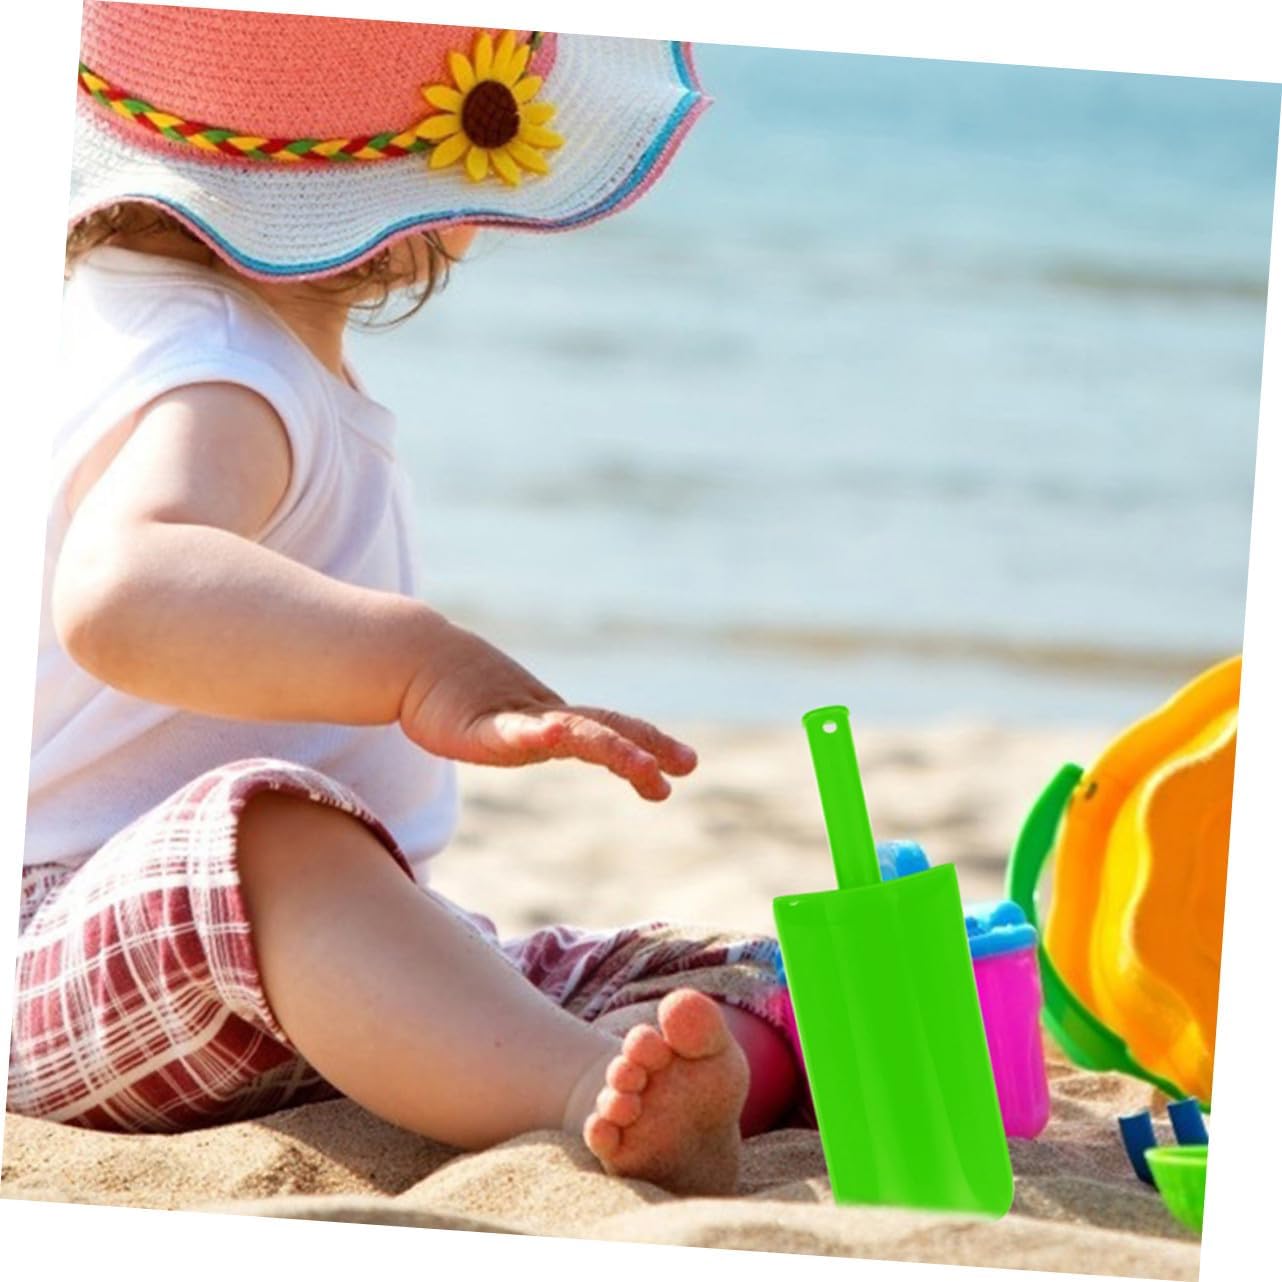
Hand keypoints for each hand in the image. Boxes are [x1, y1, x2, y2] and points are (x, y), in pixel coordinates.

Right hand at [398, 623, 697, 800]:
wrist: (416, 661)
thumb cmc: (458, 697)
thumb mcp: (507, 726)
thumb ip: (535, 735)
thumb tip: (559, 739)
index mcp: (554, 723)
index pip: (612, 730)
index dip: (650, 744)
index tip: (685, 765)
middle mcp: (545, 719)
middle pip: (607, 729)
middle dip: (649, 747)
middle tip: (688, 766)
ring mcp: (515, 722)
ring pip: (573, 734)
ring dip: (613, 749)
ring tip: (646, 767)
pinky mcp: (479, 728)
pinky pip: (511, 735)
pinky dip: (538, 734)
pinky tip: (554, 736)